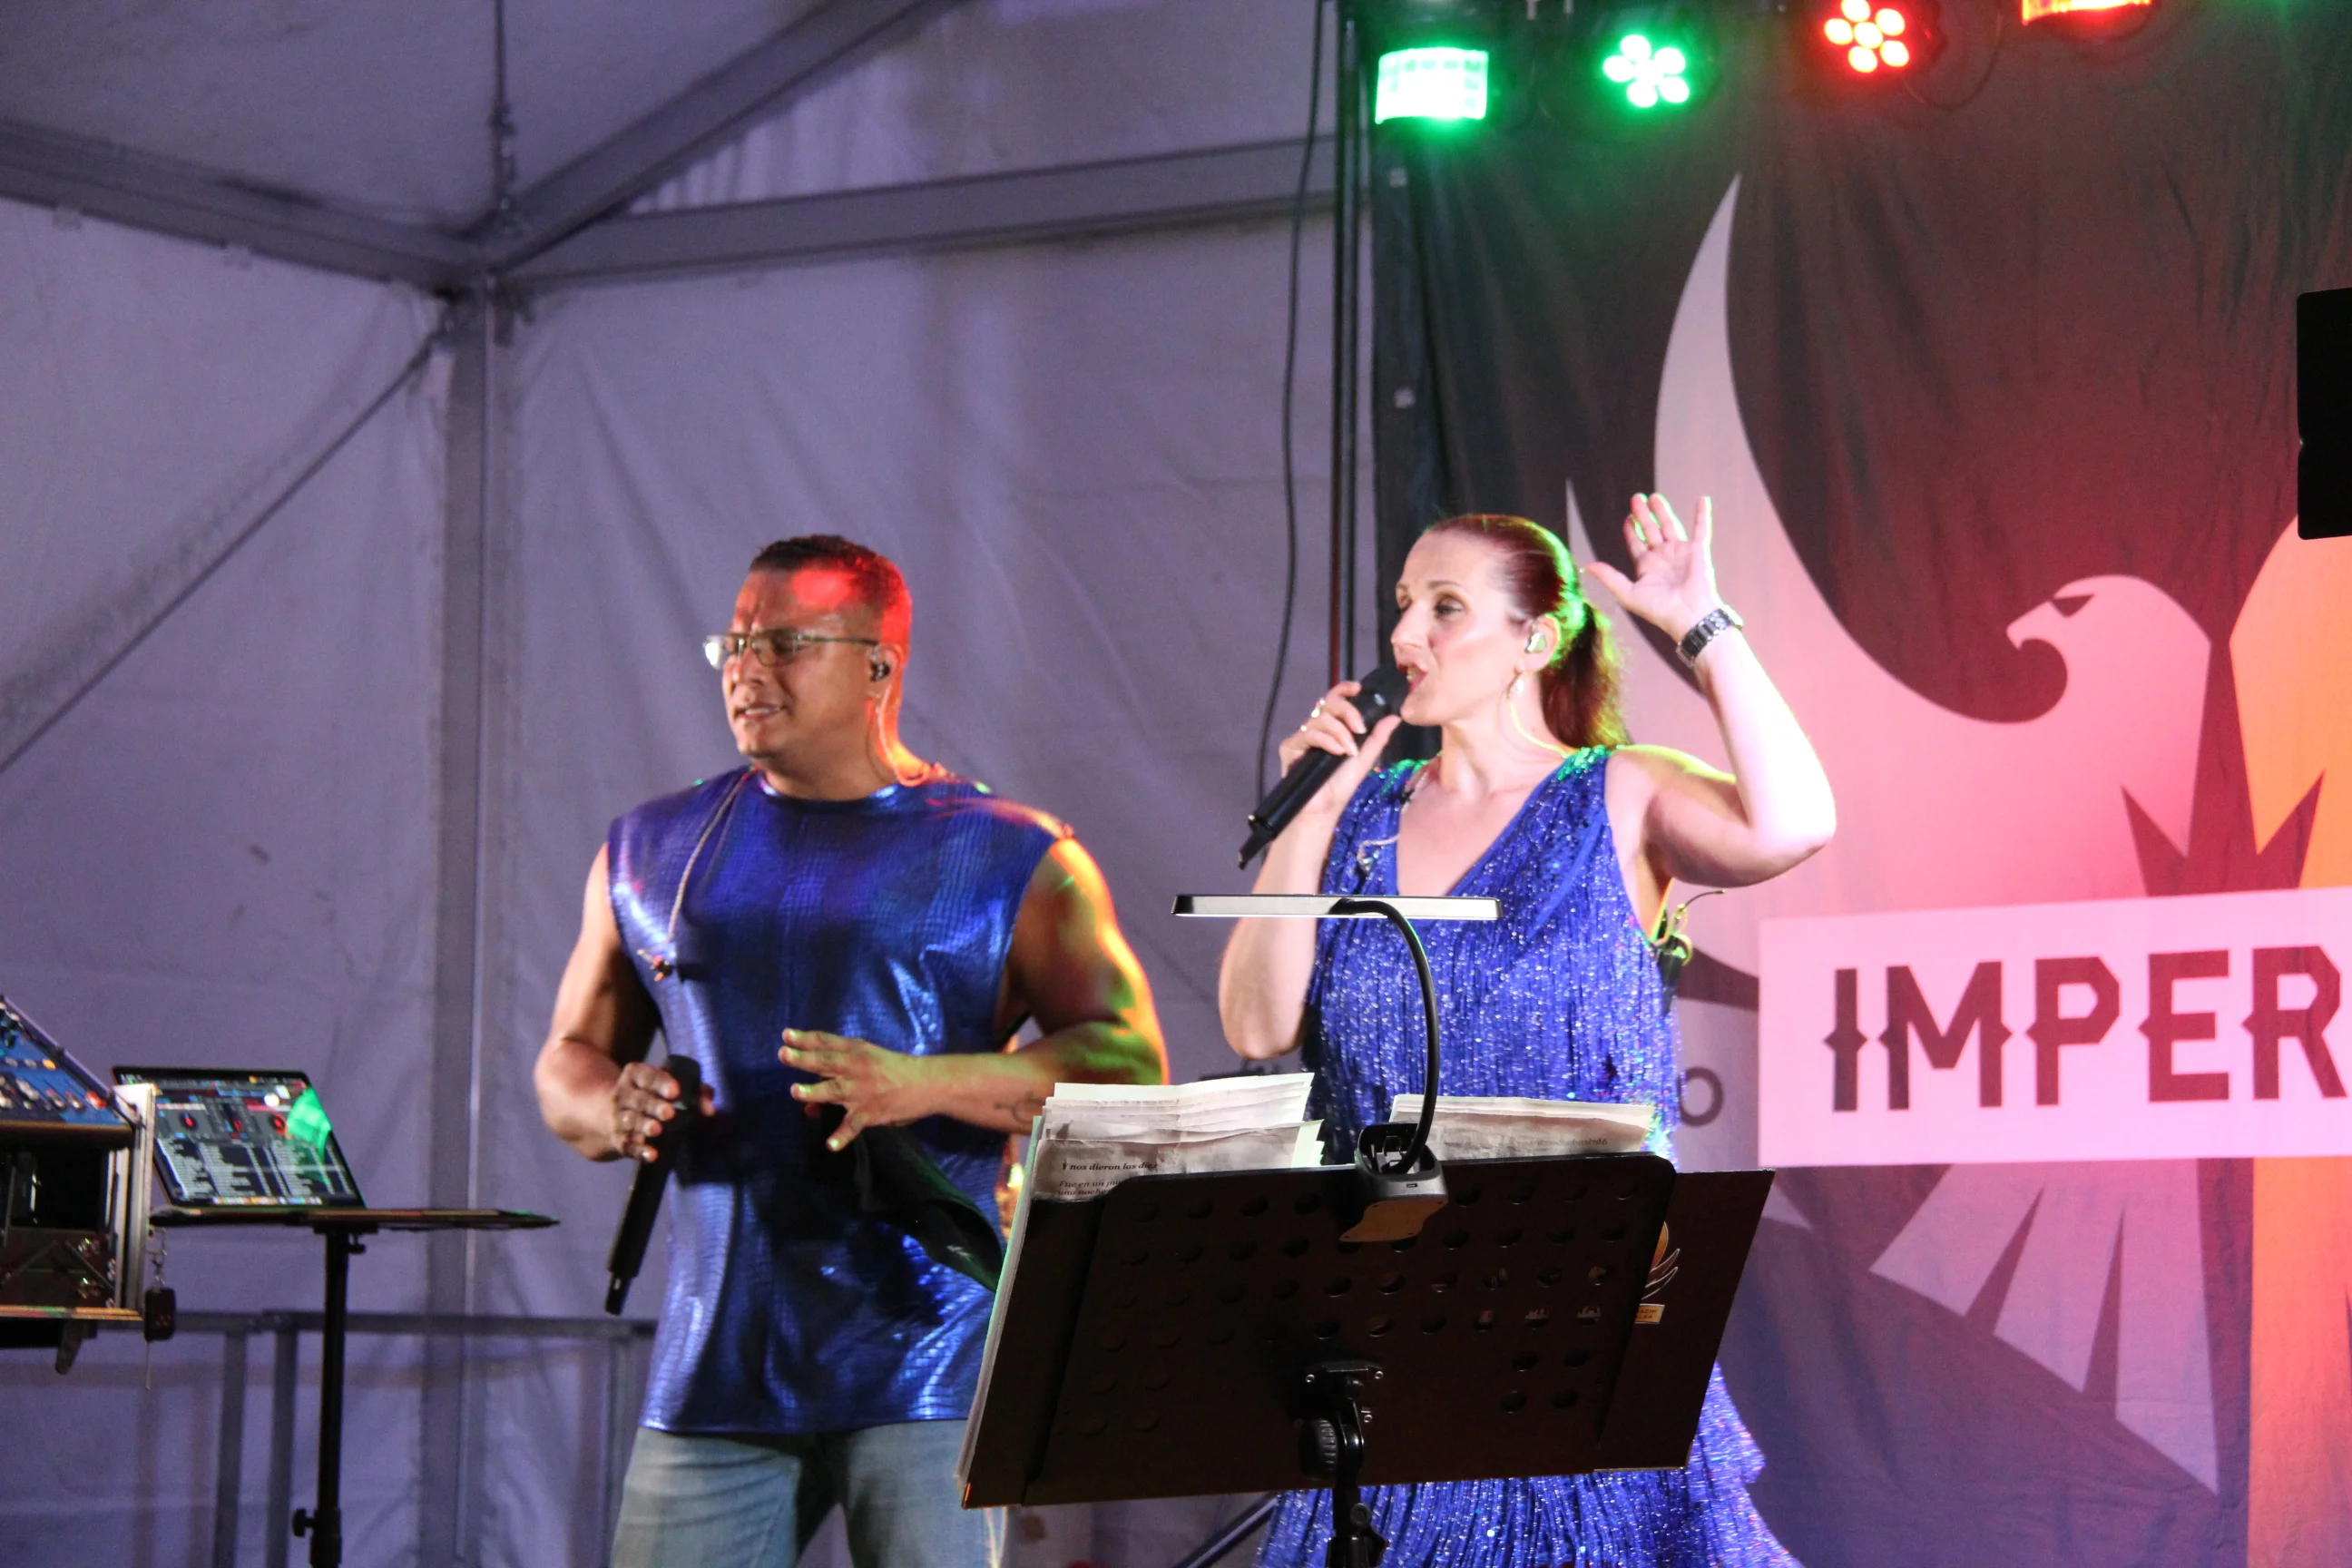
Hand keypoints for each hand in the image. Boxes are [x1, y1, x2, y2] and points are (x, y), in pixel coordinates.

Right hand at [608, 1061, 707, 1163]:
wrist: (607, 1113)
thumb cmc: (650, 1095)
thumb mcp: (665, 1085)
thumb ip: (694, 1092)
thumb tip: (710, 1109)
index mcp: (635, 1075)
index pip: (646, 1076)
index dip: (660, 1083)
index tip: (676, 1091)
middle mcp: (622, 1094)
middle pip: (638, 1099)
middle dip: (653, 1106)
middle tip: (670, 1113)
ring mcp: (617, 1117)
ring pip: (630, 1121)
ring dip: (644, 1126)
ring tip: (657, 1130)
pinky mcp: (618, 1139)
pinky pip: (627, 1145)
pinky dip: (639, 1151)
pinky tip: (652, 1155)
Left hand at [783, 1029, 941, 1150]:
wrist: (927, 1084)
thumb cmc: (893, 1070)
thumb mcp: (868, 1061)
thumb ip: (838, 1076)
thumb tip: (808, 1104)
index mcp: (857, 1052)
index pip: (827, 1042)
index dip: (805, 1038)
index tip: (785, 1035)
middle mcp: (857, 1069)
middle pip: (827, 1062)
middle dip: (804, 1059)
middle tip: (783, 1055)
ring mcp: (863, 1092)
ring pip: (835, 1090)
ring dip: (815, 1092)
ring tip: (797, 1092)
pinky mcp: (871, 1112)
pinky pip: (854, 1126)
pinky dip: (842, 1136)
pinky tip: (830, 1145)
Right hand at [1275, 680, 1403, 822]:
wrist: (1325, 808)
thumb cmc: (1342, 785)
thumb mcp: (1365, 758)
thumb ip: (1378, 736)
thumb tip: (1395, 717)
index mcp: (1333, 727)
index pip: (1335, 700)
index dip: (1344, 689)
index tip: (1358, 689)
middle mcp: (1316, 728)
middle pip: (1328, 704)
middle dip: (1347, 712)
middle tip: (1359, 728)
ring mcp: (1302, 737)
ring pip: (1320, 719)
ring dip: (1340, 733)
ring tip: (1349, 751)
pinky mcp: (1290, 748)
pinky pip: (1308, 735)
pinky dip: (1326, 741)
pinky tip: (1336, 752)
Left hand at [1582, 493, 1723, 643]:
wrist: (1687, 615)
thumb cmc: (1658, 609)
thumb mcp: (1627, 593)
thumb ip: (1608, 577)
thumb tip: (1585, 567)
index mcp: (1646, 567)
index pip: (1636, 543)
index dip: (1630, 530)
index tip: (1626, 518)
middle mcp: (1663, 557)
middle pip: (1650, 530)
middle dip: (1643, 514)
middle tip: (1636, 497)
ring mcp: (1680, 553)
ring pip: (1670, 526)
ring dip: (1663, 511)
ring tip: (1654, 497)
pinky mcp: (1698, 551)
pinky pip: (1701, 529)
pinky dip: (1702, 514)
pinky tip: (1702, 499)